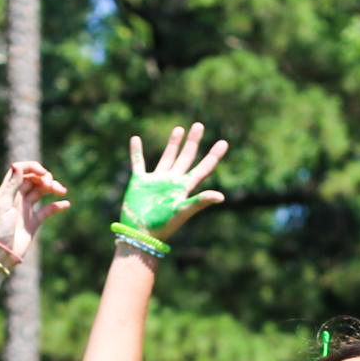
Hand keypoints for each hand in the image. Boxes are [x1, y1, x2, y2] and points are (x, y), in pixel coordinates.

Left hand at [0, 161, 70, 258]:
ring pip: (41, 192)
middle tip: (51, 185)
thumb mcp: (3, 205)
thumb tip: (18, 166)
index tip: (43, 173)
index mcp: (8, 191)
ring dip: (52, 188)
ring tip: (62, 190)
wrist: (1, 253)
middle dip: (44, 178)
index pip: (20, 171)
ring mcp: (25, 209)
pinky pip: (47, 210)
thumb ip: (11, 185)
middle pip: (33, 180)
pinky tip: (66, 204)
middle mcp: (17, 198)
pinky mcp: (33, 222)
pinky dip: (57, 206)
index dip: (32, 168)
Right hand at [120, 123, 226, 240]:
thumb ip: (200, 202)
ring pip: (167, 157)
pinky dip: (136, 152)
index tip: (224, 143)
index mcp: (184, 187)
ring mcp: (156, 181)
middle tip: (199, 125)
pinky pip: (138, 163)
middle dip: (193, 142)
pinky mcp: (140, 182)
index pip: (203, 169)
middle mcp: (172, 182)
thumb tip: (221, 196)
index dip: (214, 156)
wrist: (140, 234)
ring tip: (179, 129)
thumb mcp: (182, 211)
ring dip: (173, 143)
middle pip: (186, 157)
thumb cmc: (162, 225)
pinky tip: (135, 139)